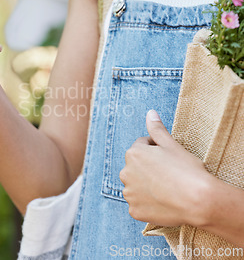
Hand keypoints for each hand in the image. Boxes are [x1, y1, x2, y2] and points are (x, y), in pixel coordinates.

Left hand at [119, 110, 212, 226]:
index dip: (157, 151)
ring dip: (146, 186)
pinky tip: (163, 202)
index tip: (170, 159)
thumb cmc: (187, 170)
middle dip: (148, 168)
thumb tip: (150, 113)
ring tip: (166, 189)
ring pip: (135, 186)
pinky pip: (138, 205)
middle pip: (136, 167)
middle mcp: (125, 172)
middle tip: (169, 175)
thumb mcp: (172, 145)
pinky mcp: (134, 210)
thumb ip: (156, 129)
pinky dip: (147, 204)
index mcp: (133, 153)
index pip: (142, 146)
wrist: (198, 200)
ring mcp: (129, 193)